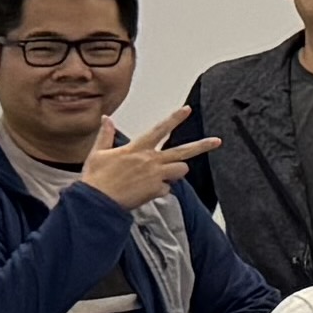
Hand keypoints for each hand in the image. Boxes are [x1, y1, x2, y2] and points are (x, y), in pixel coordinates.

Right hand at [76, 105, 218, 212]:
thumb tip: (106, 119)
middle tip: (217, 141)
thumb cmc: (95, 180)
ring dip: (175, 172)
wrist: (95, 202)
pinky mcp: (156, 191)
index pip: (159, 129)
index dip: (174, 118)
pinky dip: (159, 190)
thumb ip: (105, 135)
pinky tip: (145, 192)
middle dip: (202, 146)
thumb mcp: (98, 154)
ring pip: (180, 170)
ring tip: (160, 175)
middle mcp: (150, 160)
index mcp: (136, 149)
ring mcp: (155, 176)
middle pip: (183, 151)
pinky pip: (167, 189)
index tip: (187, 109)